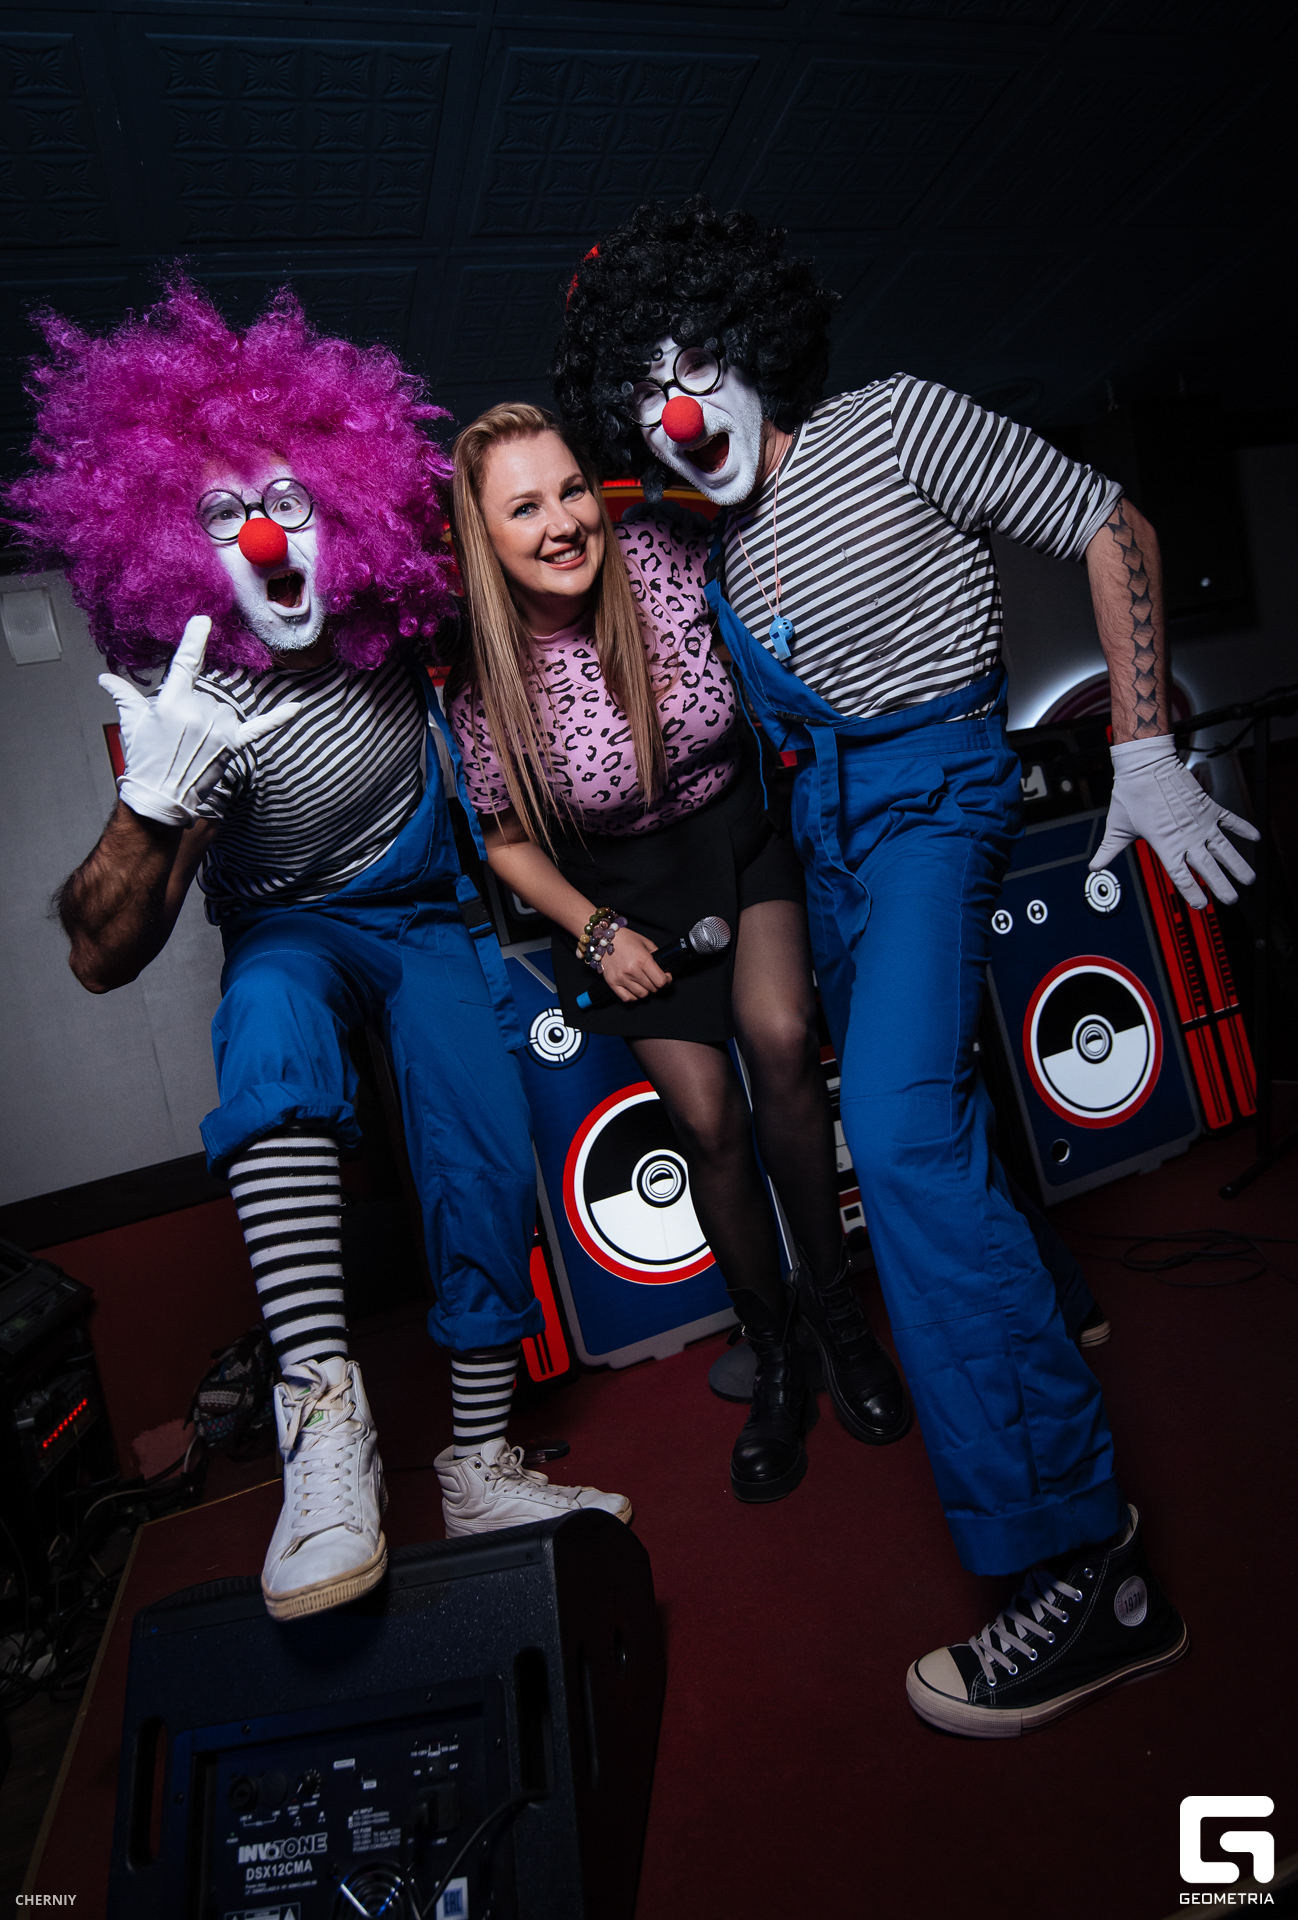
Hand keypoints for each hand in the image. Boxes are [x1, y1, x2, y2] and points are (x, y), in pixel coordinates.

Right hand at [100, 616, 300, 825]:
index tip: (203, 620)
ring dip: (212, 720)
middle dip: (193, 707)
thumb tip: (106, 679)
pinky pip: (260, 728)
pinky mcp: (233, 746)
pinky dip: (278, 719)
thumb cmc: (144, 758)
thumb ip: (124, 696)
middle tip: (176, 734)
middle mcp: (200, 711)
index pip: (185, 662)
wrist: (161, 796)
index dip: (195, 640)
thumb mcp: (131, 723)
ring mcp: (219, 729)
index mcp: (173, 701)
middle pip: (206, 693)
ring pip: (224, 709)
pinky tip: (296, 709)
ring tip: (193, 744)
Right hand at [596, 927, 670, 1002]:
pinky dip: (633, 996)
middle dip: (657, 984)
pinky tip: (634, 988)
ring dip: (646, 990)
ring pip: (642, 995)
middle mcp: (632, 971)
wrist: (604, 938)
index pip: (661, 981)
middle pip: (653, 989)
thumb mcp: (645, 942)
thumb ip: (656, 955)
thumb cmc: (625, 939)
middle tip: (654, 978)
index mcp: (642, 959)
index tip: (666, 978)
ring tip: (644, 982)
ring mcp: (621, 978)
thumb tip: (665, 967)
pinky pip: (627, 998)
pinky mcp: (612, 983)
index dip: (667, 980)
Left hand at [1091, 734, 1260, 908]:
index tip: (1200, 905)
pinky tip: (1256, 838)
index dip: (1192, 893)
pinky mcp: (1209, 807)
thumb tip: (1094, 867)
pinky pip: (1230, 820)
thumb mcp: (1117, 827)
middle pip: (1208, 868)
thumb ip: (1108, 850)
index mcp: (1165, 845)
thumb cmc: (1131, 793)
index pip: (1181, 877)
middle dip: (1222, 886)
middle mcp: (1186, 836)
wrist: (1145, 764)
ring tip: (1250, 880)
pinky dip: (1243, 828)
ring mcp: (1200, 822)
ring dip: (1239, 865)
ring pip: (1225, 849)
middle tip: (1232, 900)